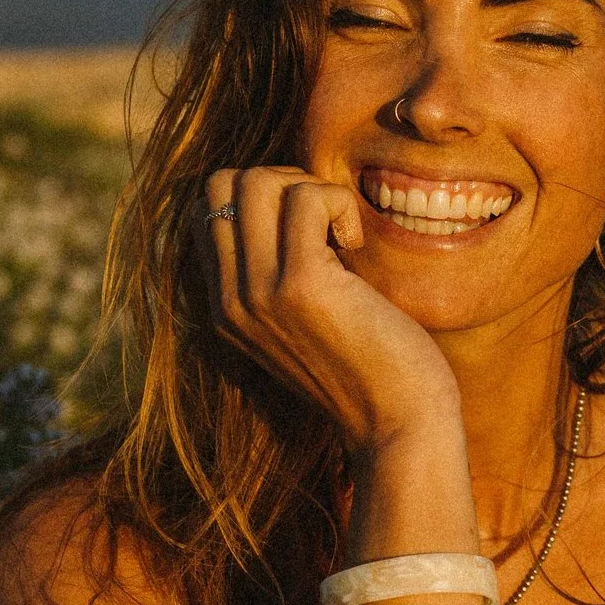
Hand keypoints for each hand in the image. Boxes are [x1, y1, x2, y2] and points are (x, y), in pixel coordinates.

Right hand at [202, 167, 459, 456]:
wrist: (397, 424)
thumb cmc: (370, 368)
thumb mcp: (304, 322)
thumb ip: (278, 277)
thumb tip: (289, 203)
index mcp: (223, 307)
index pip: (207, 211)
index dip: (260, 196)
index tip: (307, 227)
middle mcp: (229, 300)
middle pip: (221, 185)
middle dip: (279, 180)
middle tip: (324, 220)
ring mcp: (258, 292)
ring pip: (256, 181)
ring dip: (309, 188)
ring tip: (340, 230)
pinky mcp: (299, 284)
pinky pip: (307, 198)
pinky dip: (339, 203)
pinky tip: (356, 243)